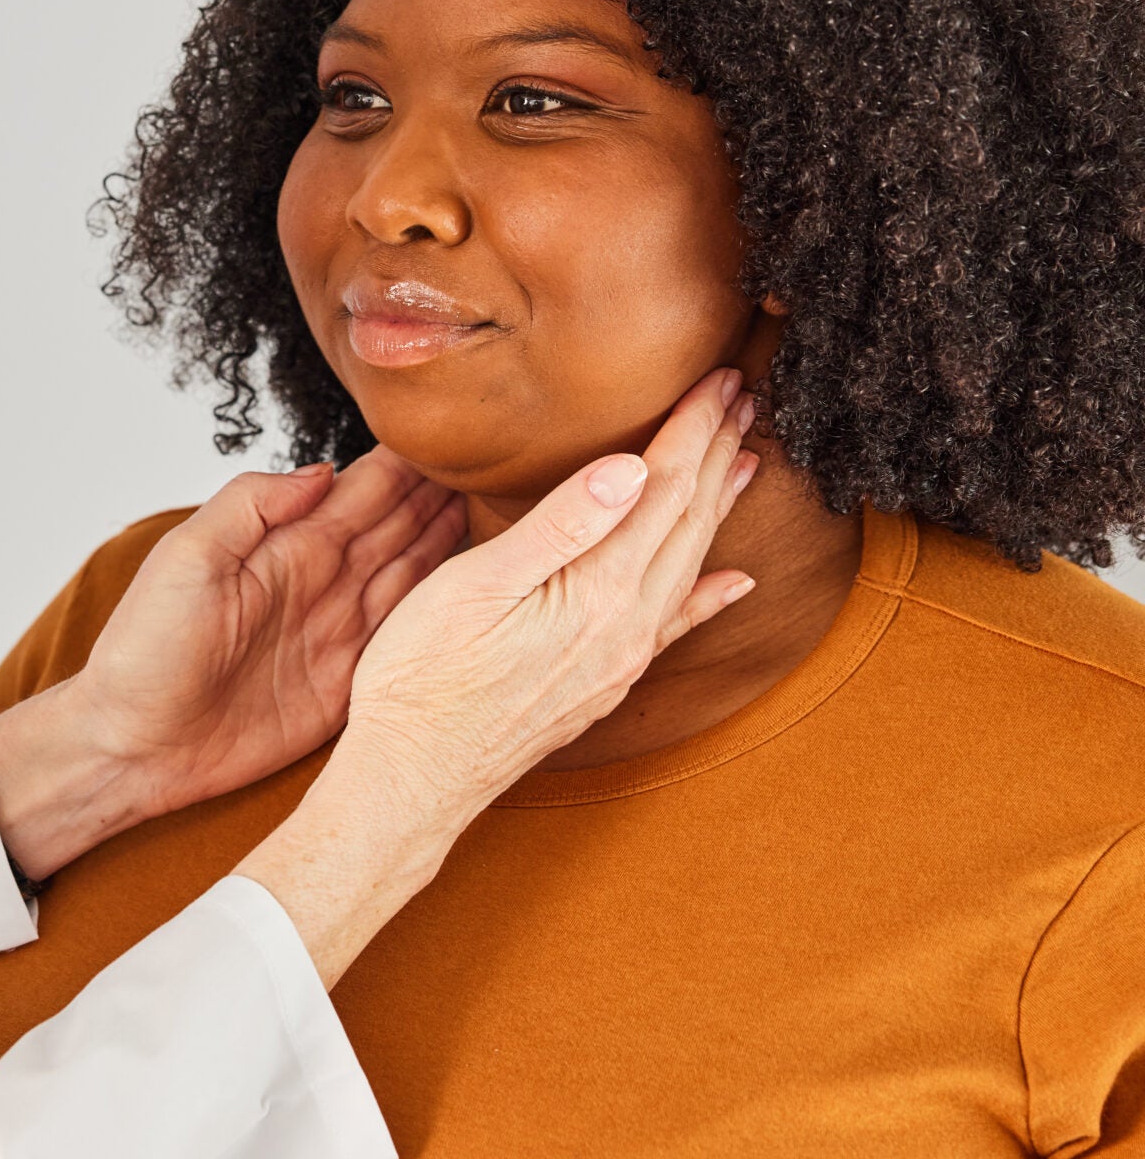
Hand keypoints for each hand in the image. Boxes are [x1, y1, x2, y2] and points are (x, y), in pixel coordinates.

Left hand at [0, 449, 463, 879]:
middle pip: (395, 530)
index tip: (455, 441)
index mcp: (282, 548)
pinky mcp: (345, 688)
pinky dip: (440, 623)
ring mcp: (336, 635)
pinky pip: (404, 647)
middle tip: (500, 473)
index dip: (403, 469)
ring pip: (410, 581)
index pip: (357, 494)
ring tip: (502, 520)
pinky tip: (477, 600)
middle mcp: (318, 584)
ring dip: (452, 551)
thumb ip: (250, 507)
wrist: (131, 746)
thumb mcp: (185, 560)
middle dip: (442, 501)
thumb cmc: (143, 652)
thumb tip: (322, 470)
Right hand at [237, 367, 757, 985]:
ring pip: (687, 563)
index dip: (690, 430)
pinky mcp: (603, 681)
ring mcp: (621, 657)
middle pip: (685, 521)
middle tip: (741, 397)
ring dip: (715, 507)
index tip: (717, 381)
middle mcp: (626, 625)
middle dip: (714, 454)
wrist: (415, 778)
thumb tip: (629, 470)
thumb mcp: (476, 588)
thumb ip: (559, 528)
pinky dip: (708, 594)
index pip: (659, 490)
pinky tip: (735, 582)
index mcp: (599, 591)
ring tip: (744, 462)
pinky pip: (674, 624)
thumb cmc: (425, 679)